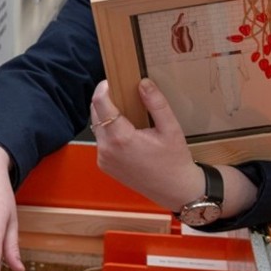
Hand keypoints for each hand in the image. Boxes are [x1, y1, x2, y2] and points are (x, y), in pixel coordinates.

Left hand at [90, 78, 204, 210]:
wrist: (176, 190)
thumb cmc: (175, 161)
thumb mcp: (170, 128)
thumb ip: (156, 103)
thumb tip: (143, 82)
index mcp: (121, 138)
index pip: (100, 104)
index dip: (103, 88)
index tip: (112, 79)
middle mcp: (107, 149)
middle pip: (95, 113)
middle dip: (105, 99)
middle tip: (122, 91)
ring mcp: (103, 159)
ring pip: (97, 126)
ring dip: (106, 115)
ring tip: (126, 109)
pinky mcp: (105, 165)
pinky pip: (101, 140)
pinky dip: (109, 130)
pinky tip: (126, 129)